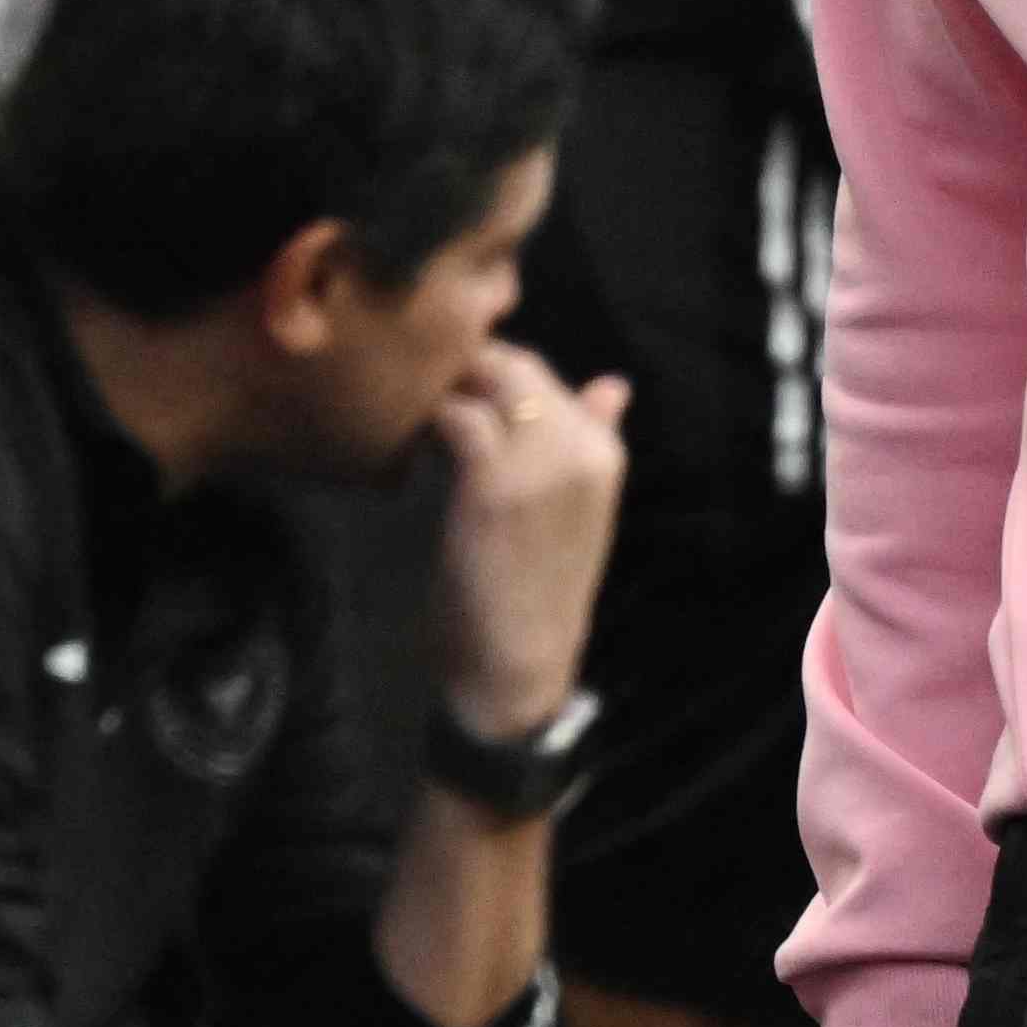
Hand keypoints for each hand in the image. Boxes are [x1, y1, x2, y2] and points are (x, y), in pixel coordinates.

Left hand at [429, 342, 629, 739]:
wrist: (519, 661)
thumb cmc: (537, 583)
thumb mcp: (576, 508)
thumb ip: (592, 436)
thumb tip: (614, 383)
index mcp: (604, 452)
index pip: (543, 371)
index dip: (488, 371)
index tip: (452, 391)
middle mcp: (582, 447)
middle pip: (513, 365)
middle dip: (462, 368)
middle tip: (420, 397)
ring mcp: (541, 463)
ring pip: (485, 381)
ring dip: (443, 391)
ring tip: (419, 426)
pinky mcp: (493, 486)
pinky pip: (454, 417)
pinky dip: (427, 424)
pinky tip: (412, 451)